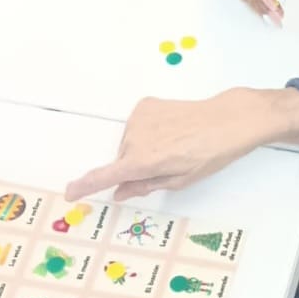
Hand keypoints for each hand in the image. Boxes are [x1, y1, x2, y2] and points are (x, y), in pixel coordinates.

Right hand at [65, 86, 298, 200]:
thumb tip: (121, 191)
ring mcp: (139, 119)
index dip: (86, 186)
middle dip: (136, 167)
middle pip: (123, 160)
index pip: (105, 176)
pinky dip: (148, 132)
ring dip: (144, 149)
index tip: (71, 192)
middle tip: (168, 165)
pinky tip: (171, 132)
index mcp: (144, 162)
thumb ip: (145, 185)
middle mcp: (136, 138)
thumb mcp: (180, 180)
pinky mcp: (145, 105)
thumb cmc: (210, 153)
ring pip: (130, 143)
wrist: (227, 120)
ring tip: (174, 146)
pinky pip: (138, 126)